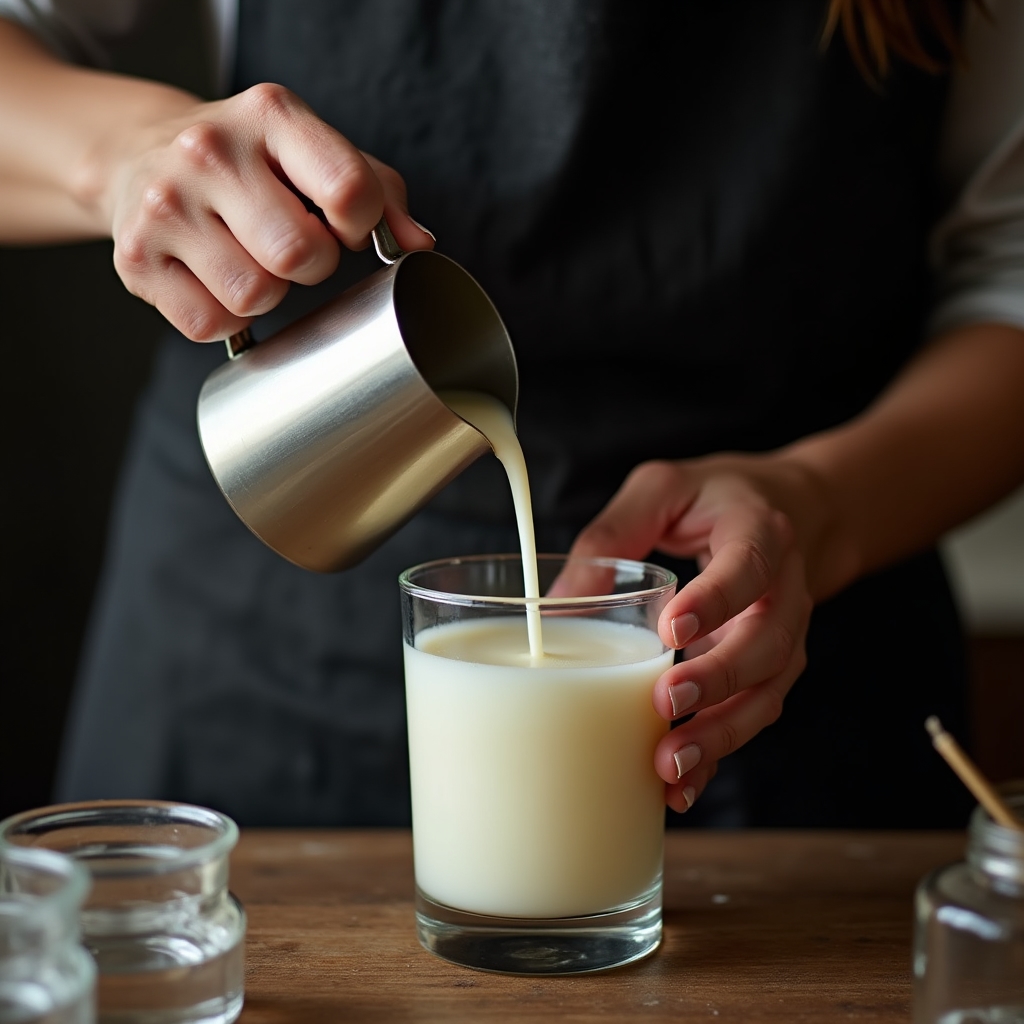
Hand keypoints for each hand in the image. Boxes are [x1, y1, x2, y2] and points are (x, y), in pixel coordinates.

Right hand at [100, 83, 433, 339]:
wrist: (137, 154)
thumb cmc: (250, 164)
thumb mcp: (314, 154)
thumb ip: (379, 193)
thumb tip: (418, 246)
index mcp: (272, 115)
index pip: (350, 190)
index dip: (361, 226)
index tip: (344, 227)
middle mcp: (210, 152)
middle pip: (300, 255)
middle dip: (312, 266)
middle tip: (292, 248)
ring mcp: (165, 204)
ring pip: (255, 296)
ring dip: (267, 294)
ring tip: (249, 259)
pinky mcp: (136, 258)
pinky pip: (210, 324)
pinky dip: (224, 317)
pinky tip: (214, 280)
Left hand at [565, 456, 820, 812]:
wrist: (793, 515)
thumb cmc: (714, 500)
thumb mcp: (662, 489)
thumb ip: (615, 531)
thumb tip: (559, 601)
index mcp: (759, 532)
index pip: (747, 566)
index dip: (716, 600)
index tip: (672, 630)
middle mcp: (784, 589)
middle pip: (767, 642)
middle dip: (718, 679)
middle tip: (665, 701)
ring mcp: (785, 637)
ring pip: (768, 693)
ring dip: (721, 733)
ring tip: (667, 764)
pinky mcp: (769, 672)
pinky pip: (752, 718)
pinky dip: (719, 754)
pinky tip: (680, 786)